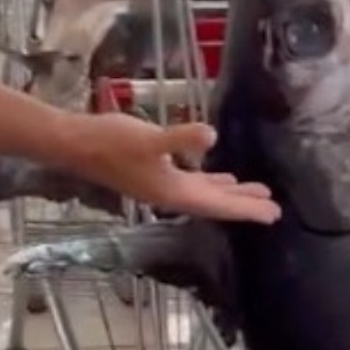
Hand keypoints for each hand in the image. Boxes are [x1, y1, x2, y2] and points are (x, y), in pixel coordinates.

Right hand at [67, 112, 279, 223]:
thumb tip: (211, 135)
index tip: (273, 214)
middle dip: (243, 205)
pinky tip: (216, 176)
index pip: (217, 205)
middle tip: (273, 208)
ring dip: (229, 193)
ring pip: (204, 193)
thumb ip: (179, 138)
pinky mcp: (154, 172)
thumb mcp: (148, 138)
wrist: (75, 144)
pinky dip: (209, 181)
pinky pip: (192, 182)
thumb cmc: (111, 141)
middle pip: (215, 204)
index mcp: (172, 193)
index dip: (246, 208)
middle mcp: (170, 195)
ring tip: (254, 192)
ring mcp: (161, 185)